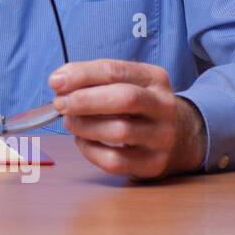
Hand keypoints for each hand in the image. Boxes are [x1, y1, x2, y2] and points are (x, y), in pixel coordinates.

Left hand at [49, 59, 206, 180]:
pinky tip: (83, 141)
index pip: (114, 71)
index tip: (55, 82)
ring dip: (84, 126)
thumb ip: (93, 79)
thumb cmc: (138, 107)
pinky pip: (115, 160)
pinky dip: (90, 151)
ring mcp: (162, 137)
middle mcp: (164, 105)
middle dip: (84, 100)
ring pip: (120, 131)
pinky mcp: (154, 163)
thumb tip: (58, 83)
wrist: (180, 137)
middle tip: (60, 104)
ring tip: (70, 122)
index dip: (81, 75)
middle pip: (124, 98)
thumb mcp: (125, 83)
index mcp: (154, 78)